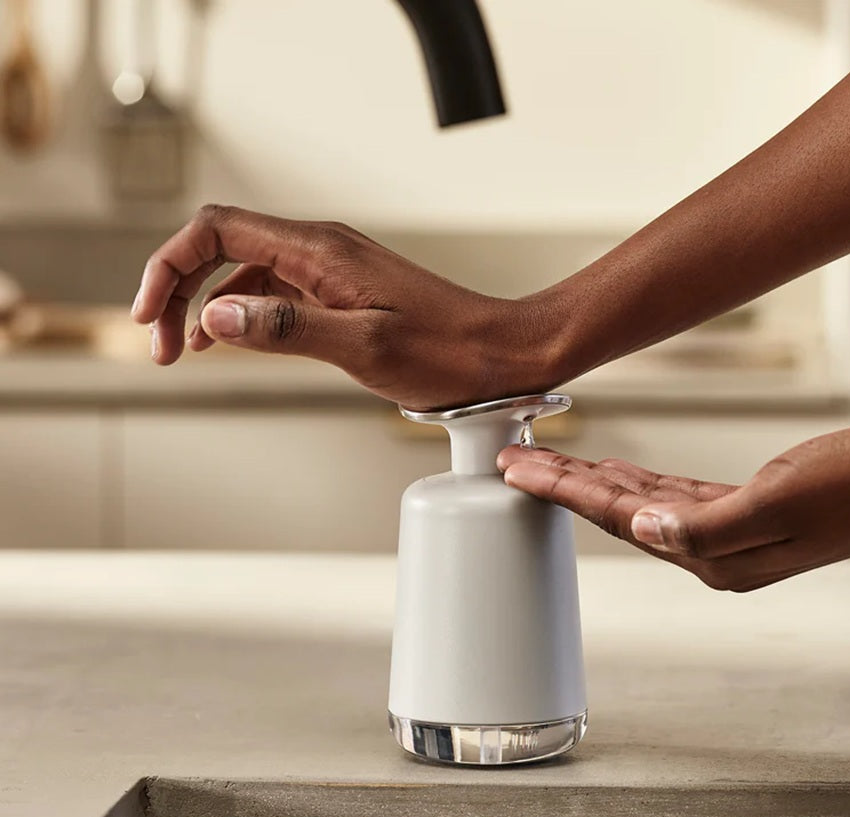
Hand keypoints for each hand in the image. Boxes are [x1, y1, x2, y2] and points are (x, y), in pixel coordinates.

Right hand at [130, 204, 561, 409]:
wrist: (501, 354)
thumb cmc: (448, 353)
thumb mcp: (364, 347)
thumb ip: (287, 329)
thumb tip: (215, 315)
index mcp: (321, 251)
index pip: (218, 231)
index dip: (171, 266)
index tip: (150, 314)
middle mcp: (321, 250)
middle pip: (221, 247)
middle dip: (179, 289)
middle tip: (162, 345)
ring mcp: (331, 269)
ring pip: (244, 271)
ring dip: (206, 305)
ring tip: (185, 350)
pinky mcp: (342, 292)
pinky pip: (274, 290)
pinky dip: (241, 313)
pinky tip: (229, 339)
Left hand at [498, 424, 849, 590]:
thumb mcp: (781, 501)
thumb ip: (706, 524)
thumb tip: (644, 529)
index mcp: (714, 555)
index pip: (621, 521)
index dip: (566, 492)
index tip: (519, 472)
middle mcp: (711, 550)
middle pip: (619, 514)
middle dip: (564, 487)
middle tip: (514, 464)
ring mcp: (726, 532)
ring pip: (641, 504)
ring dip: (594, 482)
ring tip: (549, 464)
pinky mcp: (741, 509)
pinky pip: (672, 496)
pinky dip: (638, 481)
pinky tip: (617, 470)